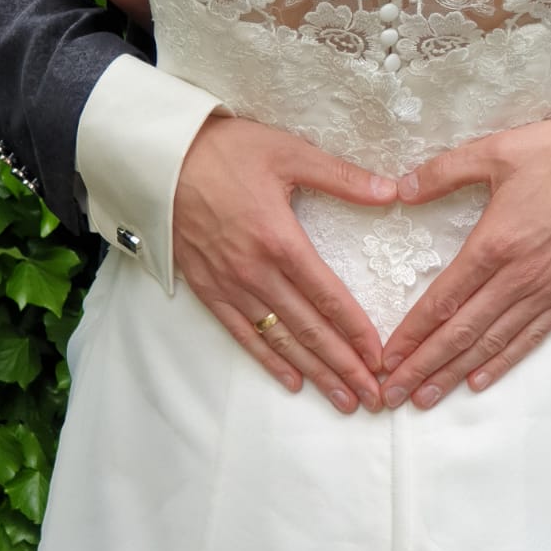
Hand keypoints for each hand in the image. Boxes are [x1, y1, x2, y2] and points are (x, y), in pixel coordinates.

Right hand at [172, 117, 395, 413]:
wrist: (159, 160)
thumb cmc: (226, 151)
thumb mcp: (288, 153)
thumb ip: (341, 177)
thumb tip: (391, 191)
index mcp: (281, 240)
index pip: (329, 298)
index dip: (358, 332)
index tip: (381, 359)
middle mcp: (256, 272)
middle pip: (309, 330)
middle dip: (345, 366)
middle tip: (374, 398)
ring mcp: (230, 285)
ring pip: (280, 340)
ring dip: (314, 373)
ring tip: (343, 400)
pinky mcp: (207, 289)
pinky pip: (242, 334)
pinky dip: (268, 360)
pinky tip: (291, 382)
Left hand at [379, 119, 550, 408]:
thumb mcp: (497, 150)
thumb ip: (444, 171)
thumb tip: (400, 189)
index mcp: (494, 243)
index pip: (443, 300)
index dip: (412, 333)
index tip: (387, 358)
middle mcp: (518, 276)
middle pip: (462, 332)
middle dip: (424, 366)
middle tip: (395, 394)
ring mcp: (546, 290)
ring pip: (492, 342)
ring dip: (455, 373)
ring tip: (426, 398)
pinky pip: (531, 337)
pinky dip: (502, 362)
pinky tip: (478, 381)